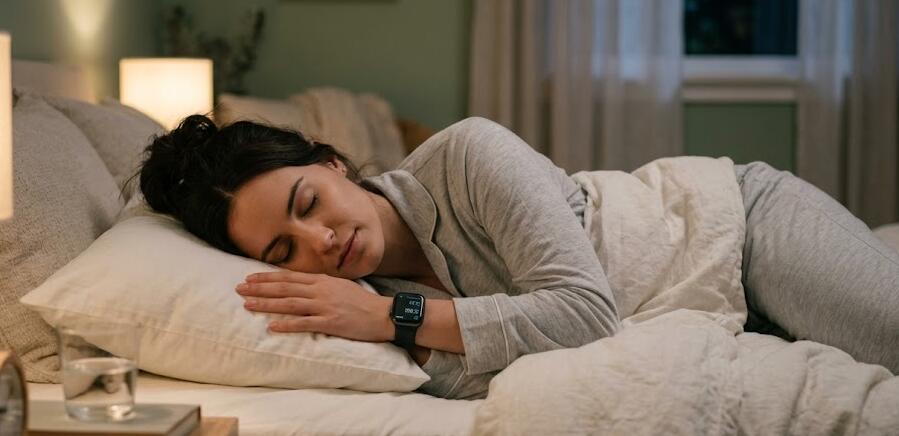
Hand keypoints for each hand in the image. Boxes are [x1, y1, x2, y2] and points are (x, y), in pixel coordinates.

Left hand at [236, 271, 393, 342]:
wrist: (383, 314)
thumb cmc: (362, 301)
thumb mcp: (340, 286)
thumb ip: (320, 285)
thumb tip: (301, 285)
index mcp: (322, 280)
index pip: (289, 277)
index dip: (267, 277)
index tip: (250, 278)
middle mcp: (320, 291)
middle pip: (284, 288)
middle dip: (260, 288)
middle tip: (239, 289)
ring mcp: (324, 306)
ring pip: (290, 304)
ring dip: (267, 304)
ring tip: (248, 304)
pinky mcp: (330, 323)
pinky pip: (304, 324)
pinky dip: (287, 324)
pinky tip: (272, 326)